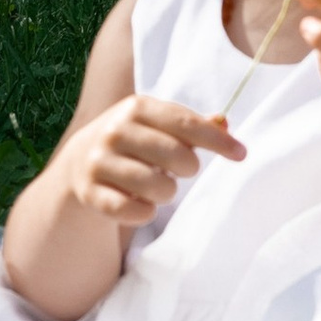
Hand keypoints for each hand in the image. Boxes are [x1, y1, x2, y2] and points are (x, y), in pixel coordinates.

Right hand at [55, 91, 241, 225]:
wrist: (79, 161)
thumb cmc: (135, 140)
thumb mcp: (159, 124)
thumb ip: (193, 125)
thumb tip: (225, 123)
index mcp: (137, 107)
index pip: (186, 124)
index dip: (218, 141)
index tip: (241, 154)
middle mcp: (116, 130)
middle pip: (177, 157)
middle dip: (188, 168)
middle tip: (179, 170)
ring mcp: (100, 162)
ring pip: (159, 188)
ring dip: (167, 192)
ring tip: (156, 185)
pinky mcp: (91, 193)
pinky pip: (134, 211)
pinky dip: (145, 213)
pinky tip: (143, 205)